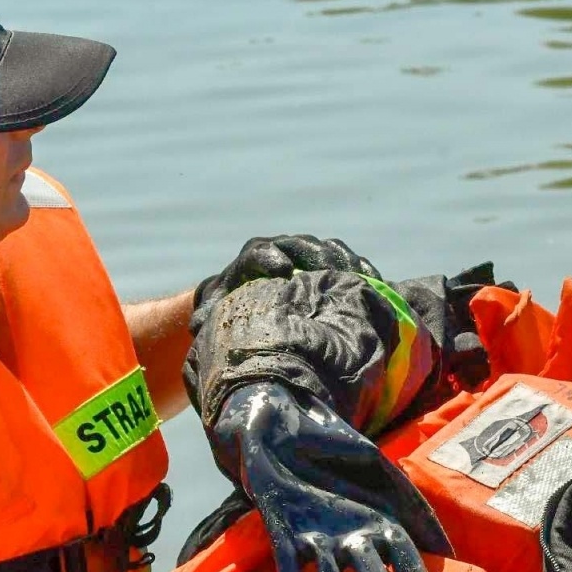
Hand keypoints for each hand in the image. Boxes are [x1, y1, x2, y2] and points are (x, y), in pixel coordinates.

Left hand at [194, 235, 379, 316]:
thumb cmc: (231, 312)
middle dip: (314, 257)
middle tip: (327, 272)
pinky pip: (346, 261)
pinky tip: (374, 283)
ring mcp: (306, 255)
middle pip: (300, 245)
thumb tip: (198, 325)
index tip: (282, 271)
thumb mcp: (216, 315)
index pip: (260, 251)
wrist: (251, 304)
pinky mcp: (326, 265)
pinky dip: (360, 269)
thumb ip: (209, 317)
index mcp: (251, 259)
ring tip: (357, 278)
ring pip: (326, 249)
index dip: (270, 257)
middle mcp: (281, 250)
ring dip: (342, 262)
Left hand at [211, 381, 447, 571]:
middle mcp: (352, 538)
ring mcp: (318, 537)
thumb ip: (411, 504)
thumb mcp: (381, 468)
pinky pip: (289, 567)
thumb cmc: (336, 446)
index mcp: (380, 522)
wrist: (283, 423)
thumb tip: (446, 550)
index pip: (405, 562)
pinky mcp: (284, 532)